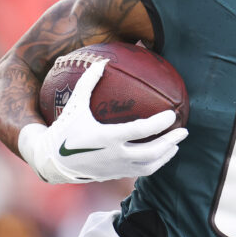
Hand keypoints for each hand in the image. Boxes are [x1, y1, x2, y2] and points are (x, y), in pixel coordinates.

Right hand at [18, 59, 186, 182]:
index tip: (171, 115)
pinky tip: (162, 154)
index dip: (159, 123)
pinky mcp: (116, 175)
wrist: (51, 161)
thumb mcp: (75, 105)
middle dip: (170, 142)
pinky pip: (142, 172)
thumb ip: (88, 82)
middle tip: (184, 131)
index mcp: (106, 137)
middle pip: (151, 152)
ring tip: (176, 145)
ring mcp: (116, 168)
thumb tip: (102, 61)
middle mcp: (114, 155)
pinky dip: (155, 164)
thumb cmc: (64, 130)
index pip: (140, 131)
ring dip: (166, 155)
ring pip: (149, 166)